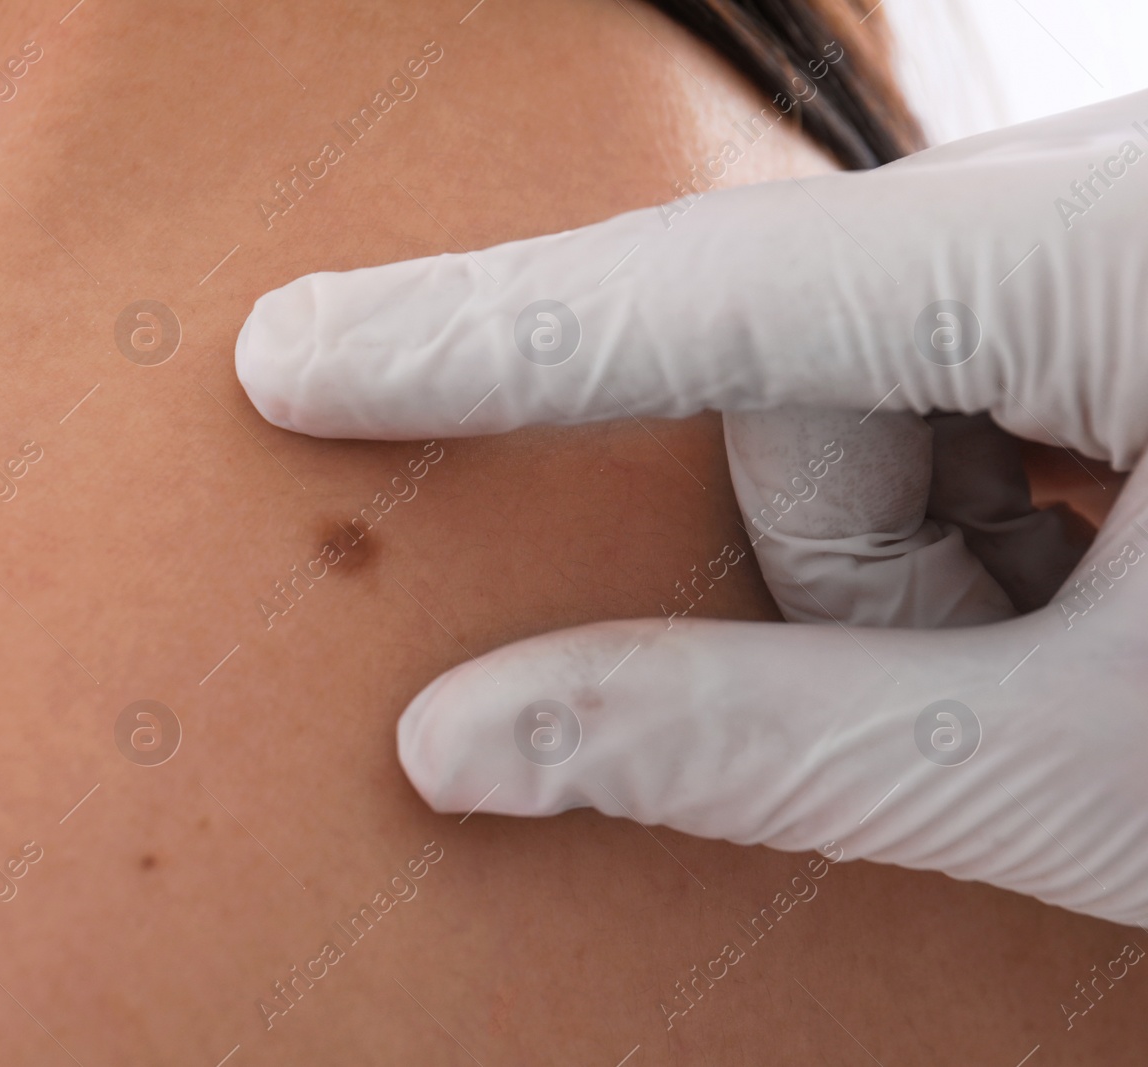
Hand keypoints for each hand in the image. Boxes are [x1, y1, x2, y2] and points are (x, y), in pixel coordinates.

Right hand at [234, 90, 1147, 925]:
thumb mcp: (1078, 770)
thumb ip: (761, 745)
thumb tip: (460, 739)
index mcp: (1130, 250)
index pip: (729, 282)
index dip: (490, 330)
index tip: (298, 354)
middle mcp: (1117, 190)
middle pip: (807, 345)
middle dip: (833, 545)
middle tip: (986, 654)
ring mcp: (1115, 222)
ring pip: (866, 355)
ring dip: (905, 532)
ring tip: (1055, 633)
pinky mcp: (1119, 269)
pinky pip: (940, 349)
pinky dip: (949, 484)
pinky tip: (1071, 572)